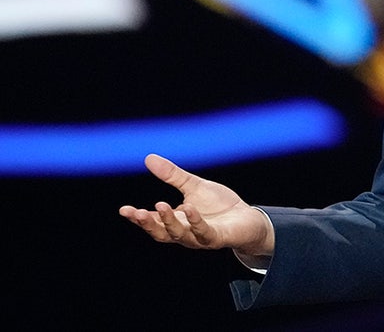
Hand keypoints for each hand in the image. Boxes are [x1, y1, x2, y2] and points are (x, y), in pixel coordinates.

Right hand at [118, 154, 273, 256]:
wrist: (248, 218)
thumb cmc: (219, 205)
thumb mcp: (193, 186)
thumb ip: (172, 175)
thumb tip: (148, 158)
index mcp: (177, 221)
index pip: (153, 221)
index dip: (138, 217)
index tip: (124, 210)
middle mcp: (185, 232)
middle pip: (161, 233)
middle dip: (148, 223)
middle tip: (136, 212)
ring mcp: (200, 237)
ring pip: (180, 234)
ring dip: (169, 221)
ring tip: (160, 205)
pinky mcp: (217, 238)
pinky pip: (204, 232)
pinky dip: (195, 221)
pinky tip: (190, 209)